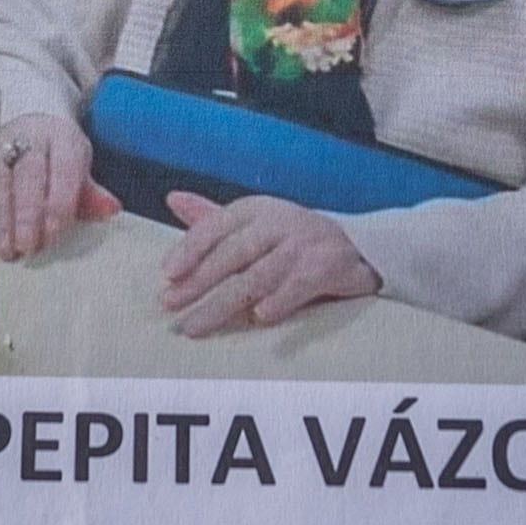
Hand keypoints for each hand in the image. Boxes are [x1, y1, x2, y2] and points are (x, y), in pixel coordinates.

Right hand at [0, 109, 113, 258]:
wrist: (29, 123)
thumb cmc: (55, 154)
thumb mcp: (78, 167)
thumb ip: (90, 193)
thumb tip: (110, 209)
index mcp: (60, 138)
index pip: (62, 168)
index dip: (58, 201)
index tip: (54, 232)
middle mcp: (27, 135)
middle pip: (25, 175)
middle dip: (26, 214)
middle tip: (27, 247)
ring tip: (5, 249)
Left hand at [158, 193, 378, 336]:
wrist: (358, 245)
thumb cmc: (294, 238)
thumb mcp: (255, 222)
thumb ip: (213, 217)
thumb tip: (174, 200)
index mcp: (256, 209)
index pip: (216, 226)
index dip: (189, 249)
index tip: (168, 274)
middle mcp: (278, 222)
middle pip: (232, 254)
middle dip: (199, 282)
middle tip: (172, 304)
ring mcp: (303, 245)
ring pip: (256, 278)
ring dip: (223, 304)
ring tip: (197, 324)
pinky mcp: (326, 267)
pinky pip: (297, 288)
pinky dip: (278, 303)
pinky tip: (259, 318)